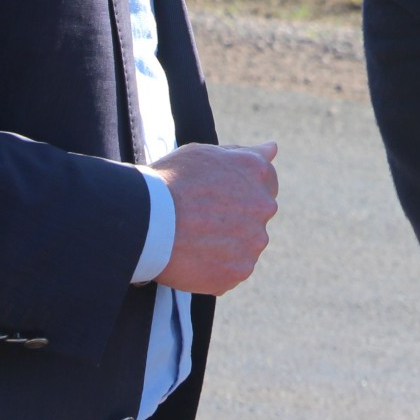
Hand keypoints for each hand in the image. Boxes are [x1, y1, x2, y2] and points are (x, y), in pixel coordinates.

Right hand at [148, 141, 279, 294]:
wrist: (146, 220)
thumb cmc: (170, 182)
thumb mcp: (205, 154)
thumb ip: (243, 153)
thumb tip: (273, 148)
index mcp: (258, 172)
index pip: (267, 184)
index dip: (241, 192)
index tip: (219, 199)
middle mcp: (264, 206)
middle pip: (255, 217)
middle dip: (234, 219)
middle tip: (199, 221)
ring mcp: (254, 241)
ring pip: (244, 245)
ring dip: (225, 246)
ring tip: (192, 240)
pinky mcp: (240, 270)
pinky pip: (231, 271)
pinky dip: (215, 268)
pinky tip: (192, 259)